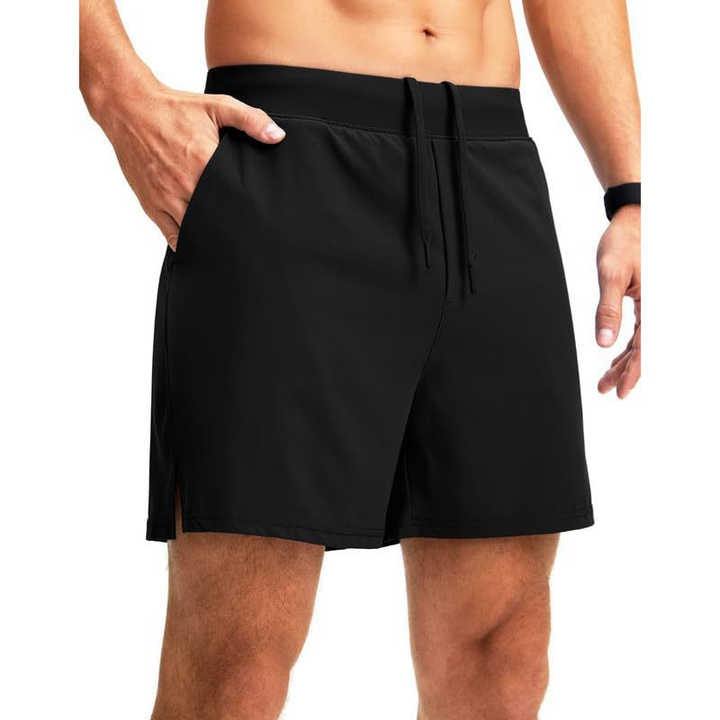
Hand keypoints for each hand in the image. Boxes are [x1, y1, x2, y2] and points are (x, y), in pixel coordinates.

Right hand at [93, 77, 284, 249]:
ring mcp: (166, 197)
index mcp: (203, 161)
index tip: (260, 218)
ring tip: (229, 244)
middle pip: (215, 218)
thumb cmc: (175, 108)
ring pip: (195, 231)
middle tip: (249, 238)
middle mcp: (184, 184)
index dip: (247, 210)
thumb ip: (250, 120)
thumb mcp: (216, 106)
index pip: (233, 197)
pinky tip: (203, 245)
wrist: (129, 108)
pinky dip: (188, 244)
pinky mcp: (152, 205)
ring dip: (211, 238)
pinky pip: (172, 235)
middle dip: (232, 228)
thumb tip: (277, 137)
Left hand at [595, 204, 640, 397]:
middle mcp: (661, 307)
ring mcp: (656, 305)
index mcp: (657, 302)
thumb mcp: (611, 275)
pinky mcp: (649, 301)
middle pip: (645, 349)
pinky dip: (628, 346)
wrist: (634, 219)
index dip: (633, 371)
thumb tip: (604, 343)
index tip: (620, 391)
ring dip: (625, 361)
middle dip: (626, 371)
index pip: (646, 346)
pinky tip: (615, 357)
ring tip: (604, 380)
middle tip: (604, 389)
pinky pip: (642, 331)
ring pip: (642, 342)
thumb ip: (608, 310)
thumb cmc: (624, 242)